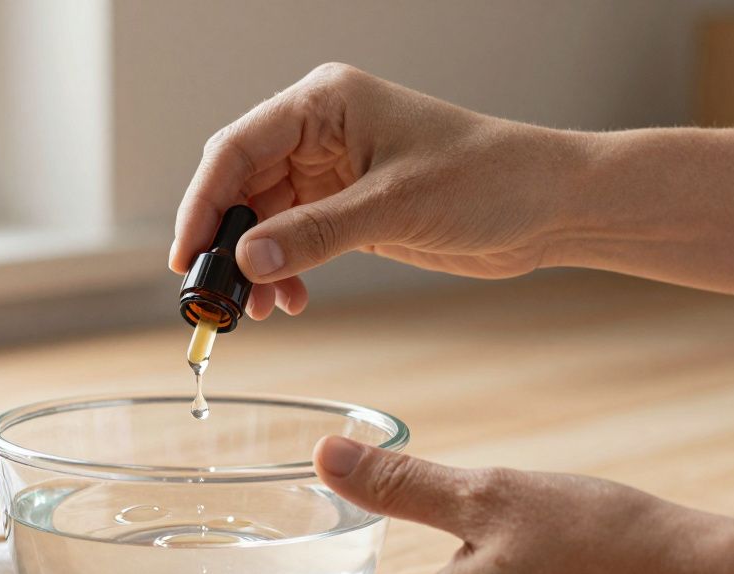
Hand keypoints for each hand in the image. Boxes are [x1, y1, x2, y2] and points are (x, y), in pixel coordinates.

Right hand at [169, 62, 584, 318]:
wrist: (548, 205)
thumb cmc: (488, 179)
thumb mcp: (395, 206)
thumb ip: (315, 233)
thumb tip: (247, 261)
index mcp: (324, 103)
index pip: (236, 149)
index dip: (203, 203)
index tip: (186, 257)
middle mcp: (319, 131)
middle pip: (241, 185)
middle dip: (226, 242)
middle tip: (215, 297)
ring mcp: (331, 170)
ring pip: (262, 219)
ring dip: (255, 266)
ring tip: (260, 310)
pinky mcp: (346, 206)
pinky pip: (292, 239)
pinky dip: (284, 272)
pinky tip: (291, 300)